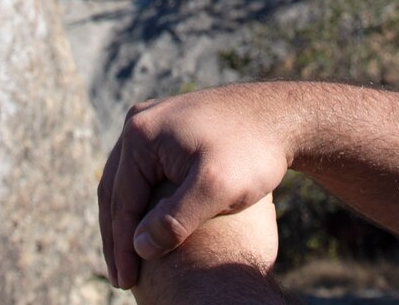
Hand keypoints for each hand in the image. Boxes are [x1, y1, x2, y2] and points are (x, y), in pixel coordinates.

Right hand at [97, 85, 296, 289]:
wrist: (282, 116)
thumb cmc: (252, 151)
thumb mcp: (215, 189)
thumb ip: (175, 220)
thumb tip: (139, 248)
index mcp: (141, 135)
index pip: (121, 202)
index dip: (122, 247)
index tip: (126, 283)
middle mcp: (139, 123)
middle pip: (115, 191)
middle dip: (117, 238)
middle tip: (122, 279)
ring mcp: (153, 124)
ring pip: (127, 183)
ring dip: (126, 222)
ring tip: (130, 260)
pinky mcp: (168, 131)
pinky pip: (144, 173)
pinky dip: (142, 204)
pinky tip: (149, 228)